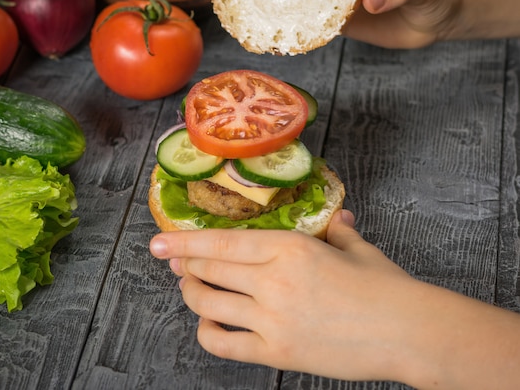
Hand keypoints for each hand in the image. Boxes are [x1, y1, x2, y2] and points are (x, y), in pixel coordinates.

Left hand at [149, 210, 417, 381]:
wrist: (409, 332)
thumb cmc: (385, 287)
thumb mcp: (356, 250)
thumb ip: (336, 231)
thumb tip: (337, 217)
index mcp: (290, 248)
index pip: (222, 242)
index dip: (185, 242)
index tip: (160, 242)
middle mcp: (273, 280)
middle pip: (209, 269)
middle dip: (184, 264)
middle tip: (173, 261)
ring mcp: (272, 318)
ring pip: (209, 303)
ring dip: (192, 294)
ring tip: (190, 288)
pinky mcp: (277, 352)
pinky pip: (224, 343)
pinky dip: (208, 331)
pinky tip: (210, 323)